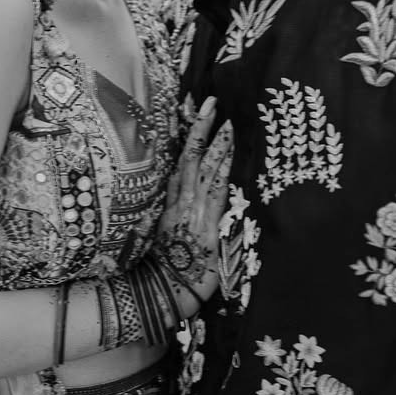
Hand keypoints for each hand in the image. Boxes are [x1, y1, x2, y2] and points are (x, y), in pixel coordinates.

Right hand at [155, 96, 233, 315]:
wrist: (165, 292)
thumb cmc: (168, 271)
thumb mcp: (169, 240)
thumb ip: (177, 218)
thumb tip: (183, 204)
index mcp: (171, 205)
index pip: (181, 165)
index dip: (189, 139)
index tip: (197, 116)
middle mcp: (180, 203)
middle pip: (190, 157)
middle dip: (201, 128)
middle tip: (212, 102)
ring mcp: (193, 210)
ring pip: (204, 168)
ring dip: (218, 143)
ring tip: (230, 121)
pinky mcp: (207, 223)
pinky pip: (215, 190)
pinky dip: (223, 169)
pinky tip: (231, 153)